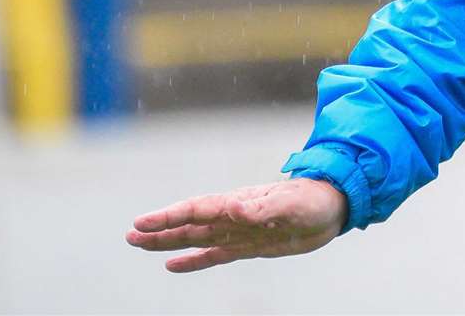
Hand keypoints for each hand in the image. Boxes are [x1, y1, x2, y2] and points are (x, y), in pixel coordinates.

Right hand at [125, 178, 346, 272]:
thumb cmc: (314, 199)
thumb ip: (261, 208)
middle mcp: (234, 216)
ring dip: (169, 242)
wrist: (334, 206)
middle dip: (159, 231)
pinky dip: (194, 261)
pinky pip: (215, 255)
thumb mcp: (290, 204)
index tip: (141, 223)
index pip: (197, 210)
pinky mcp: (250, 245)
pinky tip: (173, 265)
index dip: (169, 217)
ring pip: (196, 238)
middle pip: (189, 224)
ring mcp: (239, 231)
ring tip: (140, 245)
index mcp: (239, 203)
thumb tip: (234, 208)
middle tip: (129, 235)